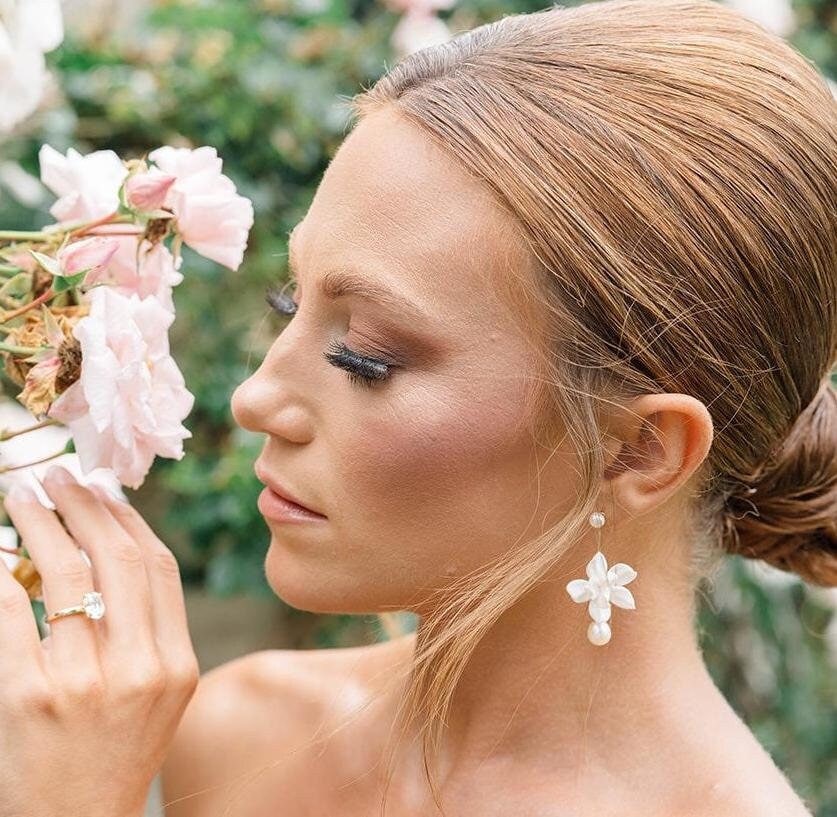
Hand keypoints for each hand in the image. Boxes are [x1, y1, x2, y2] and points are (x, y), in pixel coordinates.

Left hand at [0, 465, 199, 816]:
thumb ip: (145, 628)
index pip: (157, 567)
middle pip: (117, 558)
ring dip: (41, 523)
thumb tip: (107, 548)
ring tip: (24, 498)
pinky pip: (12, 609)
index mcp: (175, 665)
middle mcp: (138, 668)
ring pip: (65, 572)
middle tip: (60, 478)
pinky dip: (1, 569)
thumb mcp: (156, 696)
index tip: (104, 491)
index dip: (129, 519)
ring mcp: (83, 682)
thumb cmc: (112, 756)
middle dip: (86, 506)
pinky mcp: (27, 697)